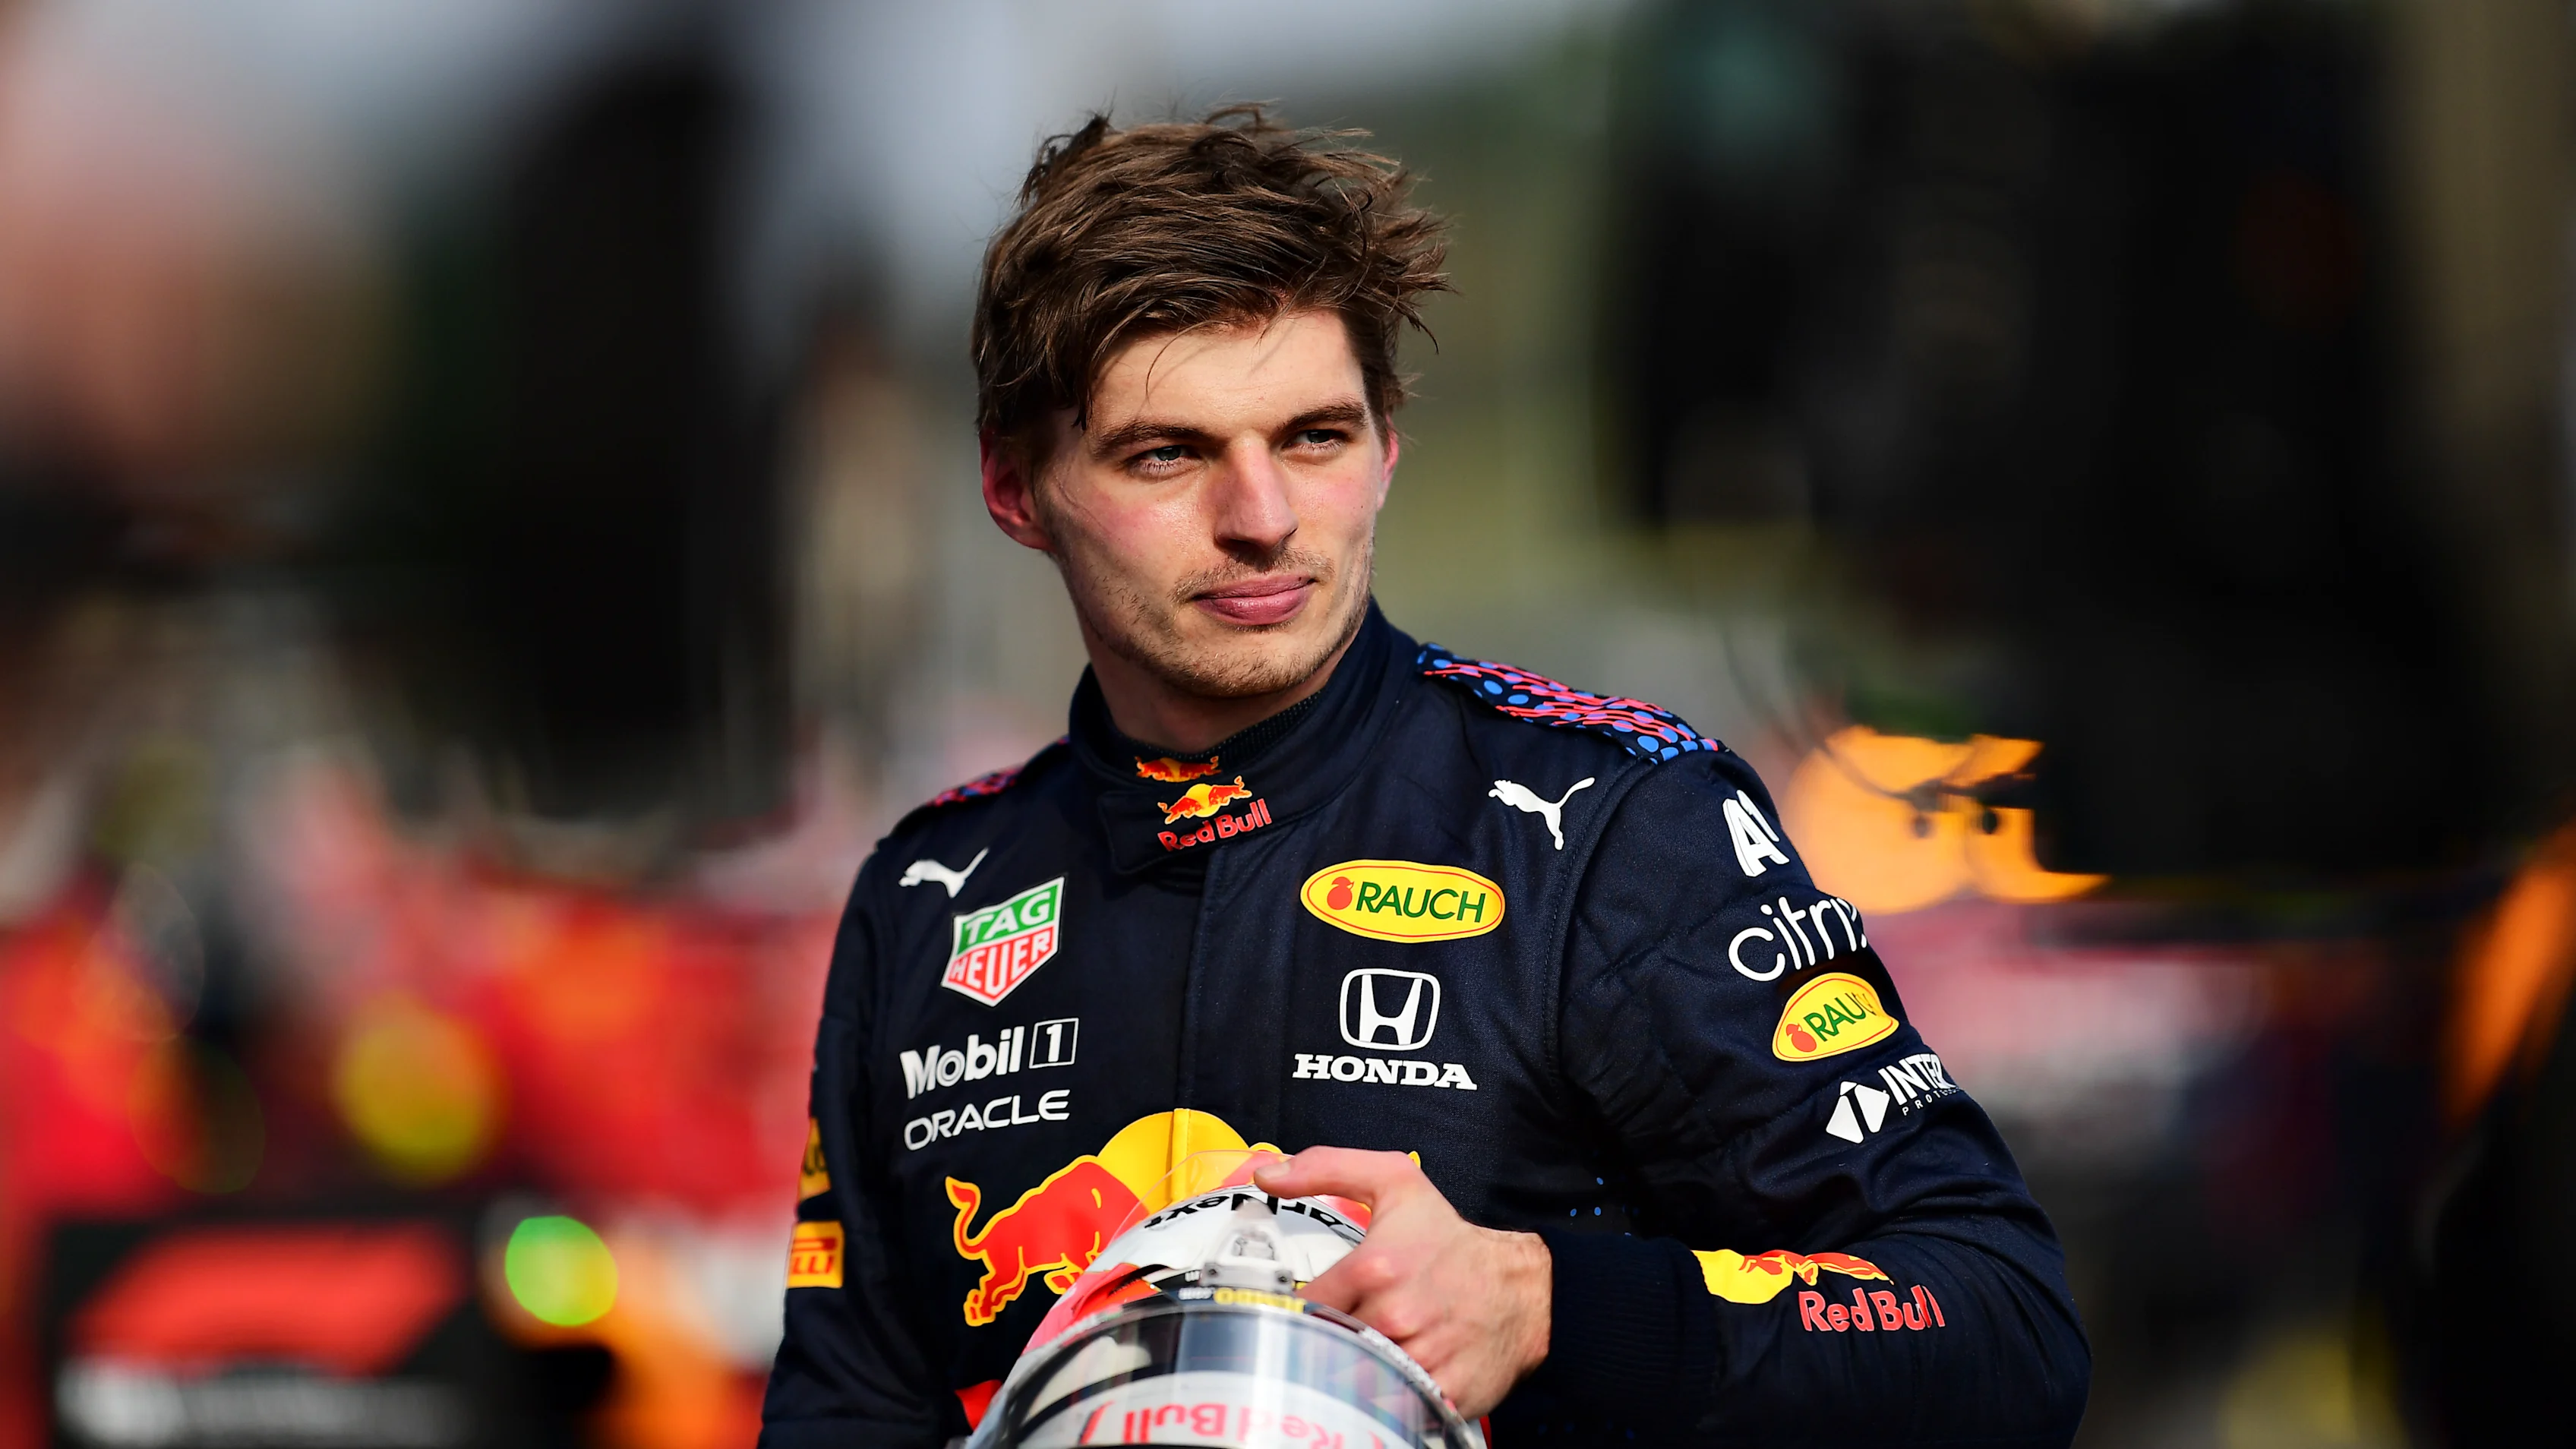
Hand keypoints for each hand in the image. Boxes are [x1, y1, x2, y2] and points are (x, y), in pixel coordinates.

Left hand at [1253, 1148, 1550, 1417]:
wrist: (1522, 1288)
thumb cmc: (1451, 1240)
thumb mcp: (1395, 1182)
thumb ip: (1326, 1169)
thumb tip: (1269, 1174)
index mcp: (1373, 1267)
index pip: (1303, 1303)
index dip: (1301, 1305)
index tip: (1310, 1305)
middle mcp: (1394, 1316)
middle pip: (1324, 1342)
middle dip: (1326, 1336)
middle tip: (1337, 1328)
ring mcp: (1418, 1359)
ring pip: (1352, 1378)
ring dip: (1350, 1369)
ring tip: (1361, 1351)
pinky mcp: (1439, 1394)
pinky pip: (1390, 1405)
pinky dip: (1385, 1395)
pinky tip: (1390, 1376)